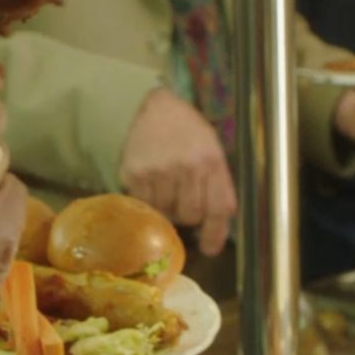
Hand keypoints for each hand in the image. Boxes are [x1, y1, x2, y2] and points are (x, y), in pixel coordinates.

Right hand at [119, 87, 236, 256]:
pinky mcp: (135, 174)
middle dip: (188, 214)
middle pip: (190, 215)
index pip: (219, 208)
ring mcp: (160, 171)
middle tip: (183, 198)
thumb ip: (216, 183)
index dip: (215, 233)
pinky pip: (144, 204)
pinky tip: (151, 183)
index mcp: (212, 160)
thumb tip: (214, 225)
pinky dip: (148, 200)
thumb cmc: (187, 131)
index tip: (210, 248)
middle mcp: (187, 167)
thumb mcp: (212, 148)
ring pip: (166, 213)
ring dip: (167, 207)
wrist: (153, 107)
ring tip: (166, 186)